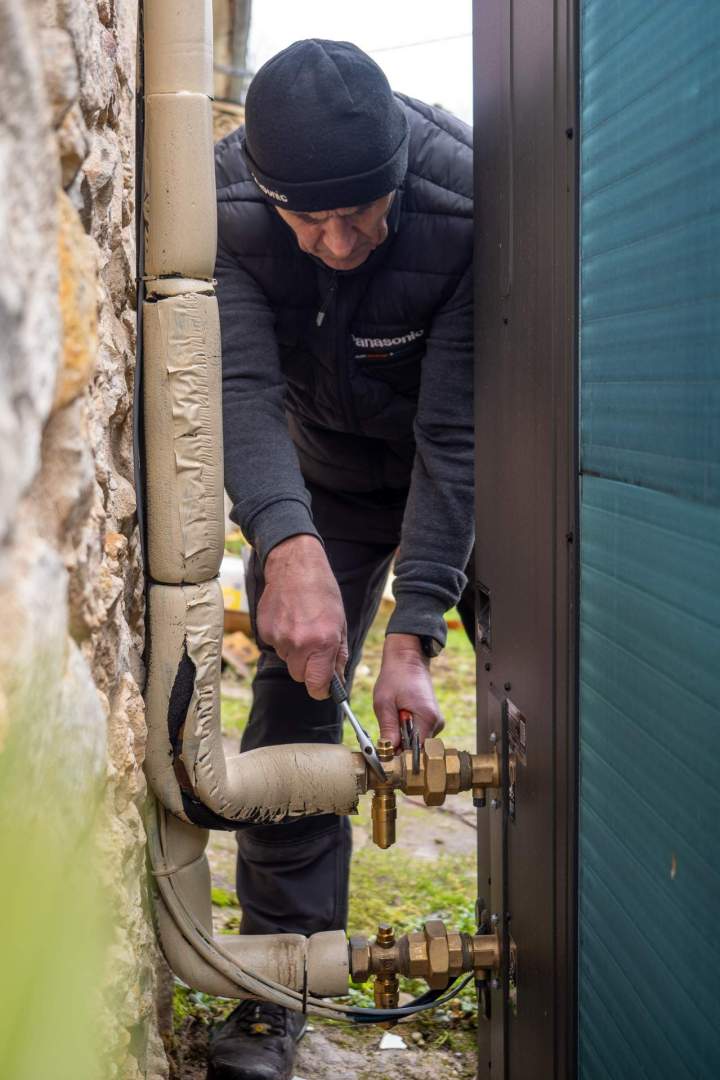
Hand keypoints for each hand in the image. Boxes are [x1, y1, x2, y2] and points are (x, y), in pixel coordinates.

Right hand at [257, 535, 347, 699]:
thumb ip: (339, 654)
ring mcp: (279, 638)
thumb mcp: (340, 622)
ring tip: (301, 625)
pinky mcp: (264, 631)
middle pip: (300, 676)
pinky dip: (283, 639)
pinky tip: (289, 619)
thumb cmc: (322, 591)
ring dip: (295, 651)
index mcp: (323, 642)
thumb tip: (337, 679)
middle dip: (308, 668)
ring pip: (288, 660)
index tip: (324, 687)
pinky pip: (276, 647)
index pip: (316, 685)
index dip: (321, 689)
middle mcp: (299, 643)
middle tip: (314, 647)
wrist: (293, 565)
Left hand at [373, 634, 443, 748]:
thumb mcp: (384, 703)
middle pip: (417, 749)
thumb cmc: (395, 677)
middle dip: (400, 747)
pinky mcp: (431, 720)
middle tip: (385, 735)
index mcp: (427, 719)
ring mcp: (435, 722)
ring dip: (402, 738)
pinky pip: (418, 734)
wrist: (407, 659)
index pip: (416, 752)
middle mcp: (436, 723)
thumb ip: (387, 729)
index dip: (399, 757)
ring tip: (393, 719)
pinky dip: (406, 731)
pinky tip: (398, 718)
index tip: (385, 756)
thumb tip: (388, 754)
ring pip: (416, 742)